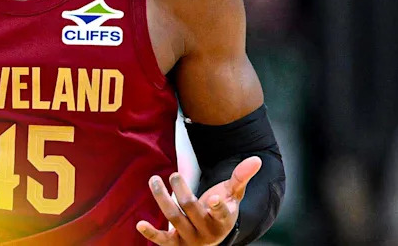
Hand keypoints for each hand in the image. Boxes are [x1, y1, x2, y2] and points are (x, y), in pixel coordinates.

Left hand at [136, 156, 261, 244]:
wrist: (211, 237)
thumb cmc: (220, 210)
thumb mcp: (232, 195)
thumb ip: (241, 178)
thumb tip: (256, 159)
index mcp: (223, 219)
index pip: (222, 214)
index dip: (217, 207)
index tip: (212, 198)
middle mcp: (207, 232)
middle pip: (192, 210)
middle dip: (182, 192)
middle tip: (174, 175)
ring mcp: (190, 239)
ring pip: (175, 219)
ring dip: (163, 199)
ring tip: (154, 180)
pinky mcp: (175, 245)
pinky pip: (162, 240)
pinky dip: (151, 233)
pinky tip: (140, 223)